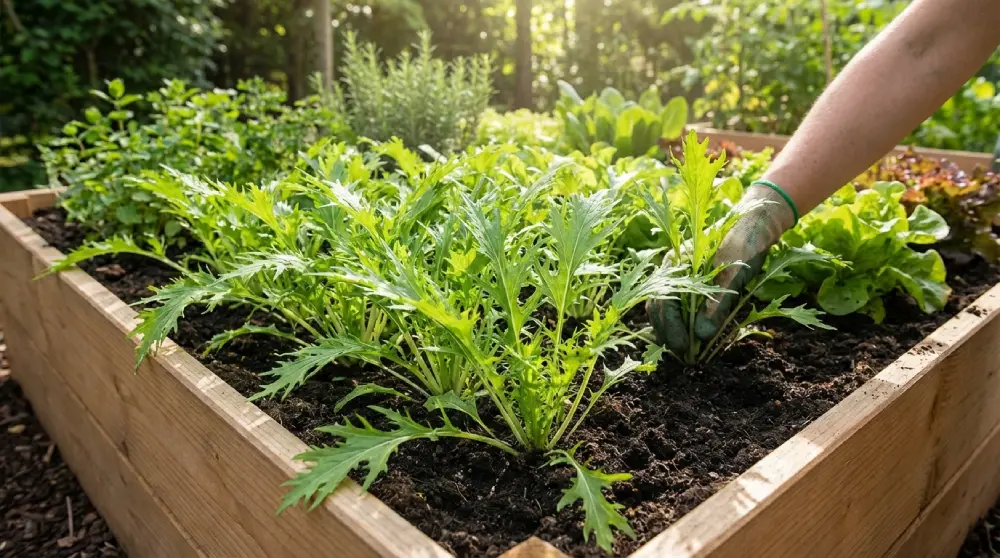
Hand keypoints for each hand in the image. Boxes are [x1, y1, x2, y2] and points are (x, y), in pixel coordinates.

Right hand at [646, 182, 796, 355]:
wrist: (757, 224)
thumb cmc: (745, 244)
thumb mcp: (734, 275)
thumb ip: (717, 304)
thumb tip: (701, 336)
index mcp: (677, 264)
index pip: (664, 302)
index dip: (672, 329)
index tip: (686, 349)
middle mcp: (672, 269)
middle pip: (658, 306)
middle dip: (668, 333)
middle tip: (684, 356)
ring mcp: (680, 275)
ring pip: (664, 307)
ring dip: (670, 330)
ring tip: (684, 350)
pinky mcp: (691, 282)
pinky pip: (676, 305)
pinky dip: (679, 323)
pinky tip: (689, 336)